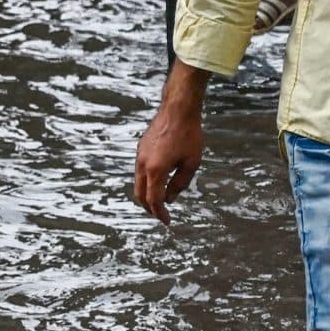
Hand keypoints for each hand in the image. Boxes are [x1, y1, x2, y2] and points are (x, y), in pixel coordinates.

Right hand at [133, 100, 204, 222]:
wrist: (178, 109)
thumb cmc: (189, 135)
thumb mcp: (191, 163)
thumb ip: (180, 183)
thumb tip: (170, 198)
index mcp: (156, 170)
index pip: (154, 200)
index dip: (160, 214)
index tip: (167, 221)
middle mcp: (143, 164)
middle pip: (140, 195)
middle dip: (150, 208)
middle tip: (161, 216)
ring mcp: (139, 155)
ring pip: (138, 183)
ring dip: (147, 195)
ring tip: (160, 202)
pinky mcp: (141, 148)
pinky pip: (139, 171)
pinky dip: (146, 182)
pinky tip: (158, 183)